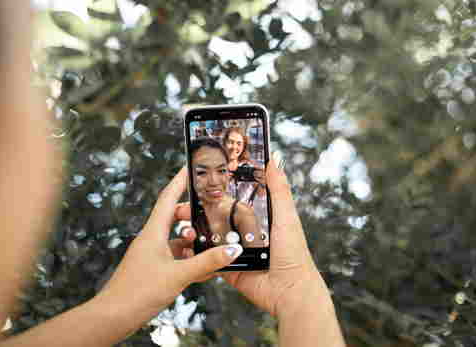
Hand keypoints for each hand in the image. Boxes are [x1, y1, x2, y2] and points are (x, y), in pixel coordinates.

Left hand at [94, 168, 242, 322]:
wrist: (114, 316)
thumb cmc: (137, 293)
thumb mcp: (178, 275)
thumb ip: (206, 262)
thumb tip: (230, 251)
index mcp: (153, 233)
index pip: (168, 198)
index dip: (179, 181)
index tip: (189, 167)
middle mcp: (152, 240)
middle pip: (174, 217)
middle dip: (192, 215)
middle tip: (209, 215)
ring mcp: (152, 255)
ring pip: (176, 239)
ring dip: (193, 240)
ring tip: (210, 244)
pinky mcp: (154, 269)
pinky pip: (175, 257)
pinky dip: (189, 258)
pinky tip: (204, 268)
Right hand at [172, 160, 323, 317]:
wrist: (288, 291)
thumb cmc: (293, 254)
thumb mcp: (286, 216)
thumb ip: (279, 189)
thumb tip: (274, 158)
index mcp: (259, 217)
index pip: (235, 198)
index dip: (219, 189)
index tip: (202, 178)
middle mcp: (245, 231)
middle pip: (217, 215)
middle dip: (199, 209)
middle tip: (185, 203)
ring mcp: (234, 249)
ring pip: (209, 236)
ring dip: (195, 229)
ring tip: (182, 221)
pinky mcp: (227, 267)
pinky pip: (208, 258)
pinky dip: (197, 252)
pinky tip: (185, 244)